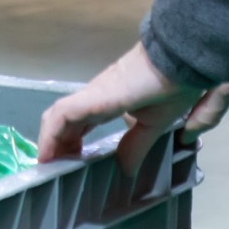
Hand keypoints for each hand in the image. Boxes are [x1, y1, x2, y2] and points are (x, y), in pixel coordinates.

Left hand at [38, 42, 228, 173]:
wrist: (182, 58)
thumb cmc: (176, 85)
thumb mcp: (158, 124)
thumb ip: (139, 145)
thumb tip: (127, 169)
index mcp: (113, 101)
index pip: (83, 122)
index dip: (71, 141)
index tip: (68, 164)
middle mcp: (98, 96)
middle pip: (65, 121)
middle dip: (57, 145)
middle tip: (53, 170)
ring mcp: (93, 95)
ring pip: (58, 118)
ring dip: (50, 142)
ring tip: (46, 167)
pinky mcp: (93, 96)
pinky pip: (62, 116)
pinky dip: (50, 137)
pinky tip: (47, 157)